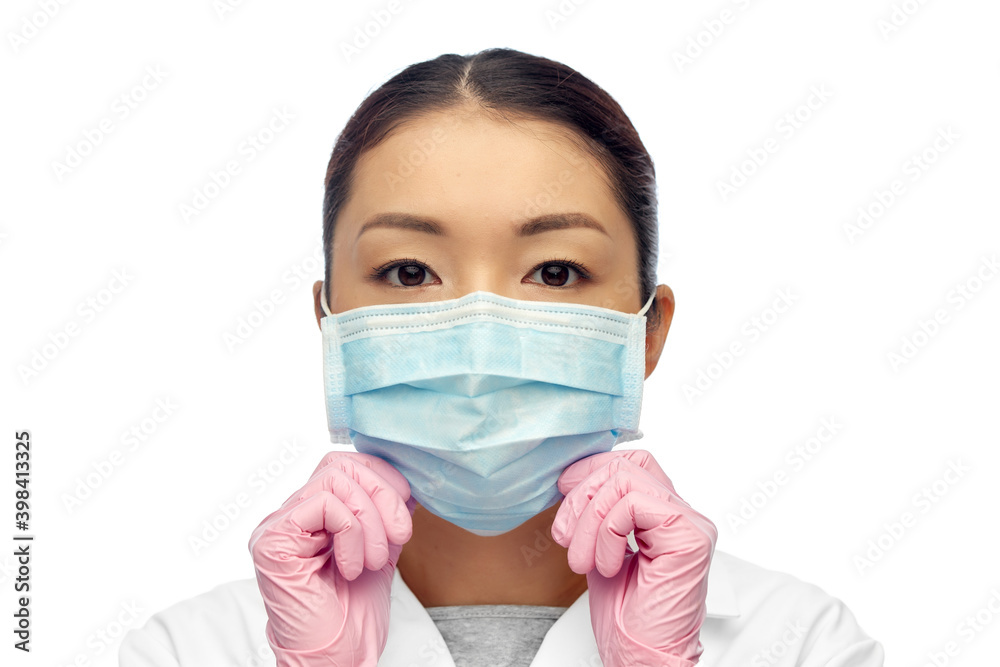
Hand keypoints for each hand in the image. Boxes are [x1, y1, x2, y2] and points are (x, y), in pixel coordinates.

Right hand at [248, 451, 413, 666]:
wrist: (337, 658)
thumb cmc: (353, 615)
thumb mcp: (382, 549)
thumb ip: (387, 513)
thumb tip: (406, 480)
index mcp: (313, 513)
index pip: (344, 463)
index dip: (381, 476)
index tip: (405, 511)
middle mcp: (290, 514)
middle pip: (340, 464)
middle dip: (383, 494)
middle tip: (399, 536)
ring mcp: (277, 525)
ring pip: (334, 479)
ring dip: (370, 518)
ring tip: (375, 559)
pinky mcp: (273, 540)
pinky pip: (324, 505)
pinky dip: (352, 532)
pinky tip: (352, 566)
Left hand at [551, 449, 716, 666]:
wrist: (641, 657)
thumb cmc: (625, 616)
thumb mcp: (600, 549)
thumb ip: (597, 514)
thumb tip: (572, 480)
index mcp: (664, 514)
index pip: (632, 462)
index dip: (593, 467)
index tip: (563, 488)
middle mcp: (683, 514)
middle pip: (625, 466)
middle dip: (582, 495)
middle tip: (564, 536)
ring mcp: (690, 523)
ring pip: (625, 480)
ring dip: (589, 519)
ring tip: (582, 559)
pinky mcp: (689, 536)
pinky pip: (633, 504)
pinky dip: (607, 532)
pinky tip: (607, 565)